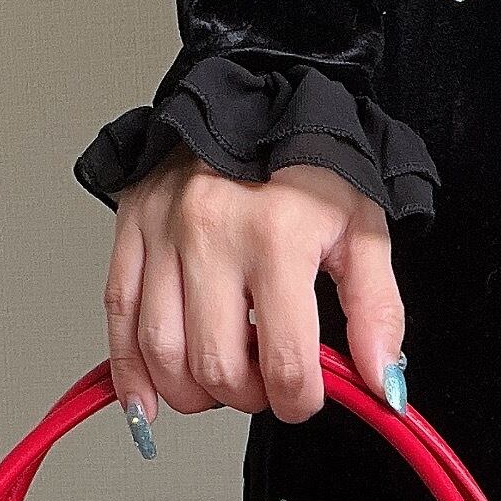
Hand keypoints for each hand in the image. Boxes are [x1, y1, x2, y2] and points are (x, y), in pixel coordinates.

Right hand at [104, 154, 405, 430]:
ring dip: (195, 392)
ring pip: (163, 353)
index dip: (299, 401)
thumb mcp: (364, 231)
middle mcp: (211, 232)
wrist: (256, 97)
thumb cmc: (312, 167)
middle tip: (267, 382)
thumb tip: (382, 386)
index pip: (285, 361)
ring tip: (224, 378)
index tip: (307, 396)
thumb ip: (378, 313)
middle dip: (248, 397)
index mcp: (277, 235)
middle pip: (217, 367)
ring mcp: (162, 231)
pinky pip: (118, 318)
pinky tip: (149, 403)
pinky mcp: (130, 229)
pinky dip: (130, 374)